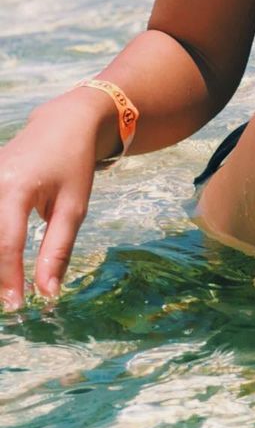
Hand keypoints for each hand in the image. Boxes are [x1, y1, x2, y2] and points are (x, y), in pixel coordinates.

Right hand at [0, 93, 104, 309]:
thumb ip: (58, 249)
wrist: (64, 122)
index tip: (18, 305)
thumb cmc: (74, 163)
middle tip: (8, 300)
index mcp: (17, 187)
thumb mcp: (74, 206)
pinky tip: (3, 258)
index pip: (7, 244)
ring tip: (6, 285)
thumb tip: (48, 293)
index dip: (10, 279)